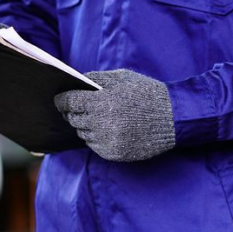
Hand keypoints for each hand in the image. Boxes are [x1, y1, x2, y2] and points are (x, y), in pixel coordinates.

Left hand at [54, 69, 175, 161]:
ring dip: (85, 125)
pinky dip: (96, 137)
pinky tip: (107, 129)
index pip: (69, 102)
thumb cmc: (147, 93)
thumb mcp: (122, 78)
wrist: (173, 118)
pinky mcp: (113, 153)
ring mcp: (106, 140)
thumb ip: (96, 79)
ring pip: (83, 133)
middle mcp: (100, 123)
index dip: (61, 100)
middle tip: (76, 108)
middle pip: (73, 119)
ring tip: (97, 117)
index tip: (58, 100)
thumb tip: (75, 82)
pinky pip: (94, 145)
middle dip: (73, 112)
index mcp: (101, 102)